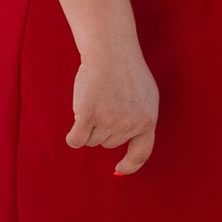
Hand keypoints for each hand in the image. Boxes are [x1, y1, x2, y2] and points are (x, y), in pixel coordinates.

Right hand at [67, 46, 160, 173]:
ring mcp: (109, 121)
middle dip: (103, 127)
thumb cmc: (128, 71)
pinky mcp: (88, 116)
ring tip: (96, 99)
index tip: (120, 169)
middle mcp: (130, 124)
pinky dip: (73, 136)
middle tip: (106, 102)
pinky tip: (78, 119)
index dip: (130, 165)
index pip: (141, 153)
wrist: (111, 52)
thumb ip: (140, 120)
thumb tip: (132, 144)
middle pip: (107, 143)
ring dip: (89, 125)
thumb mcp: (146, 97)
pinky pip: (76, 140)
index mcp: (148, 120)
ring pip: (91, 141)